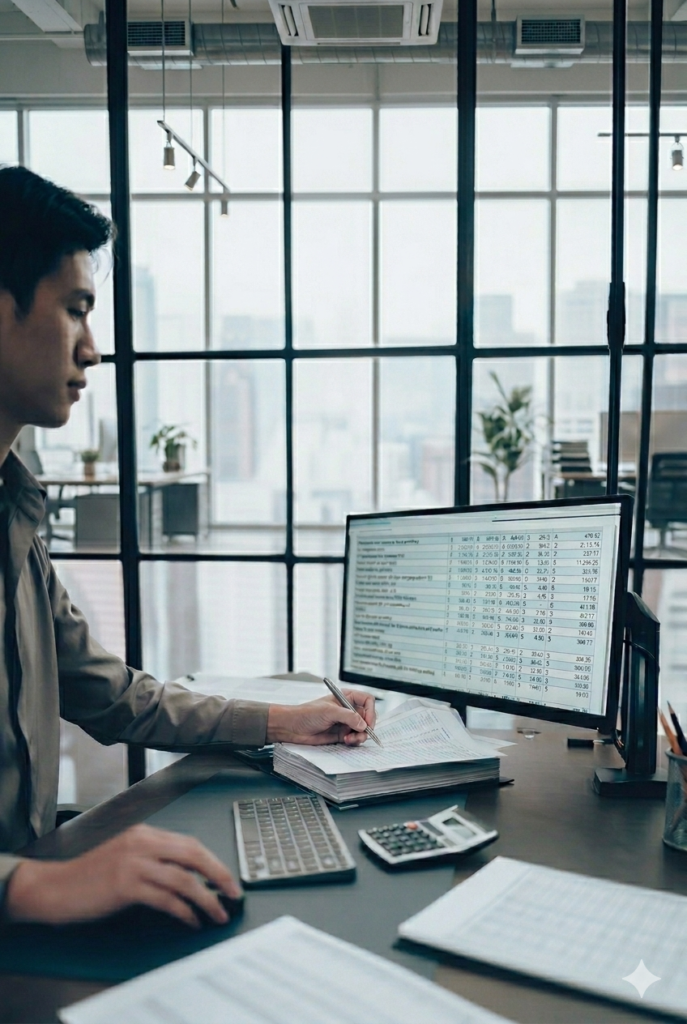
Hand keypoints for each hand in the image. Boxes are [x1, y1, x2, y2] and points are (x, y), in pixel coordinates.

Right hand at [5, 824, 241, 928]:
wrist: (51, 884)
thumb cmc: (84, 872)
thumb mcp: (121, 853)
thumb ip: (150, 856)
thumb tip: (184, 872)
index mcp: (143, 832)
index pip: (188, 842)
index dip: (212, 860)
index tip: (225, 876)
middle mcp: (141, 842)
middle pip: (193, 854)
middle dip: (219, 875)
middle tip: (233, 893)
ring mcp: (133, 863)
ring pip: (183, 879)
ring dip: (206, 899)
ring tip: (216, 914)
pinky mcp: (125, 885)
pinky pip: (166, 899)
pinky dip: (184, 912)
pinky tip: (190, 921)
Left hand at [266, 689, 375, 745]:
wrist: (293, 728)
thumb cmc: (307, 714)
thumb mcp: (329, 711)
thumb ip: (348, 716)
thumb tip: (363, 724)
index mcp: (346, 697)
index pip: (367, 701)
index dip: (371, 711)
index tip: (368, 722)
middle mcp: (348, 709)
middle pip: (368, 717)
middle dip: (366, 727)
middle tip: (361, 734)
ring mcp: (345, 722)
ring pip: (363, 730)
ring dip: (360, 736)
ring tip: (350, 739)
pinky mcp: (342, 734)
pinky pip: (355, 738)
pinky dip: (354, 741)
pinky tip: (345, 741)